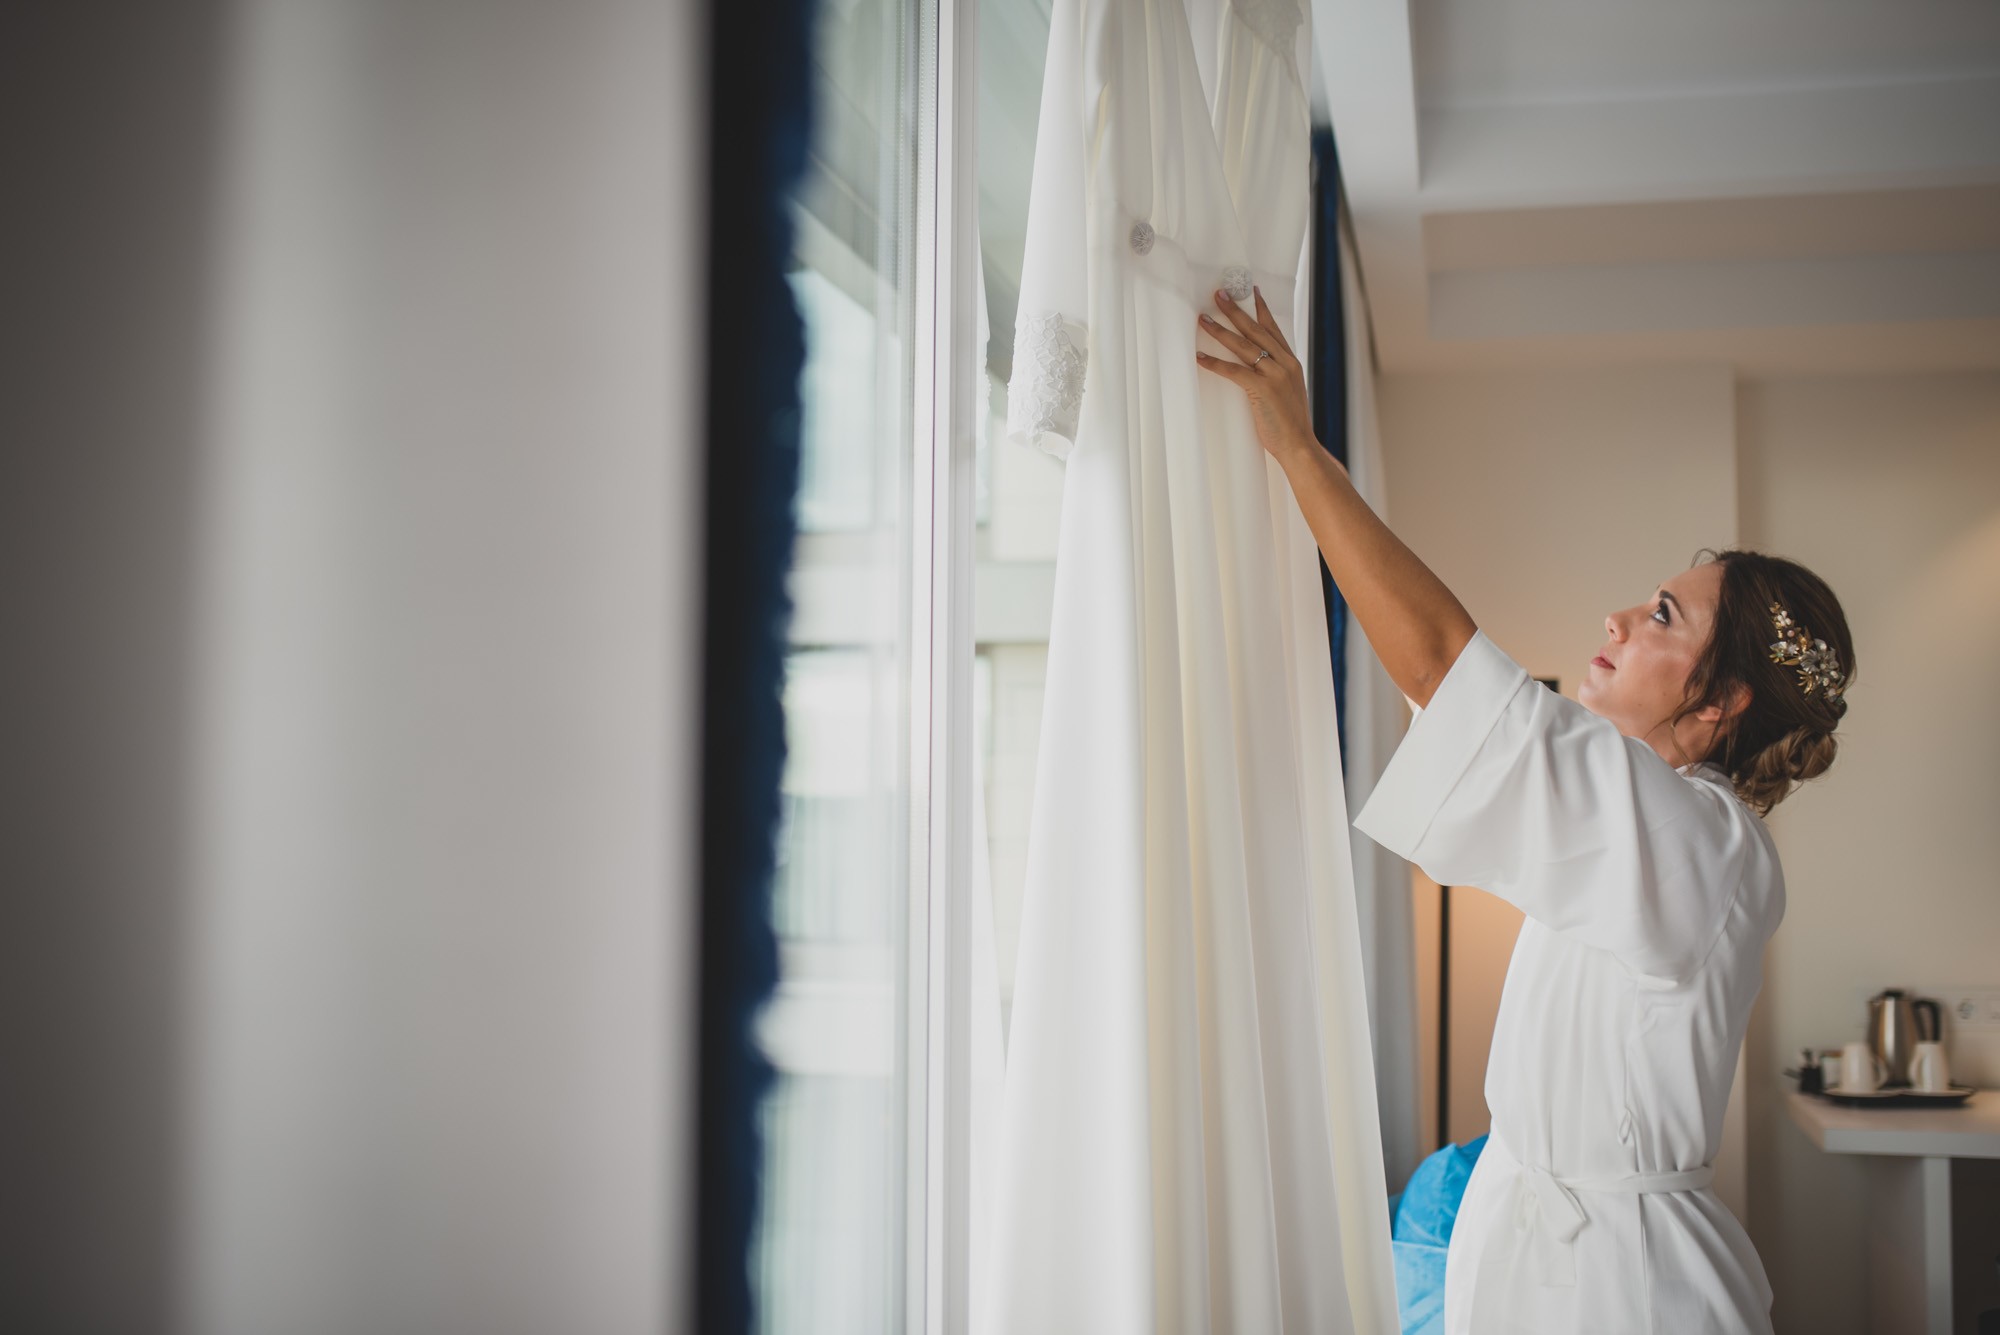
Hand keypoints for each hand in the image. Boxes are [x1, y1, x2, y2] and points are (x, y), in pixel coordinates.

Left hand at [1194, 285, 1318, 464]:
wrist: (1299, 444)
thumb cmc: (1290, 423)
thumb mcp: (1288, 392)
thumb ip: (1276, 376)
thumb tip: (1259, 368)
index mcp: (1291, 362)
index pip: (1273, 329)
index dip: (1261, 309)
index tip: (1251, 291)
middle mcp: (1285, 363)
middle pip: (1256, 330)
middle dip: (1235, 310)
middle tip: (1219, 294)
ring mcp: (1275, 375)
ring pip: (1243, 346)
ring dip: (1220, 331)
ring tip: (1203, 318)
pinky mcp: (1263, 389)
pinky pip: (1234, 371)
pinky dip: (1215, 363)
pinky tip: (1200, 356)